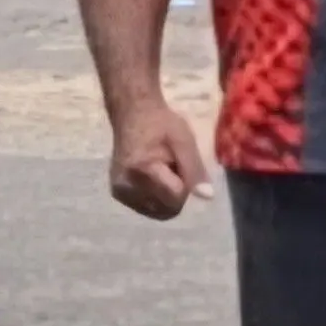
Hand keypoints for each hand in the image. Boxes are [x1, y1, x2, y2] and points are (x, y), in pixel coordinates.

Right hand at [109, 98, 212, 220]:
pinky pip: (147, 208)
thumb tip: (208, 197)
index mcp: (142, 169)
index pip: (177, 196)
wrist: (132, 113)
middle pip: (168, 208)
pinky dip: (155, 198)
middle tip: (171, 167)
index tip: (179, 163)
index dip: (185, 182)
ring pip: (159, 212)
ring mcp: (120, 192)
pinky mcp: (117, 194)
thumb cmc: (160, 123)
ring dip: (167, 197)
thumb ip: (195, 170)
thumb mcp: (184, 140)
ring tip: (161, 172)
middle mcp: (126, 185)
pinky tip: (151, 179)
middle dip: (177, 193)